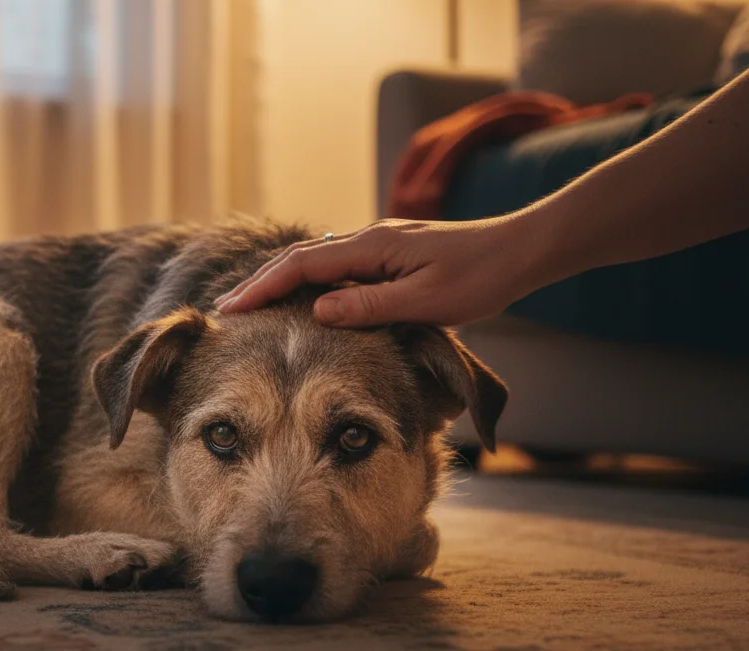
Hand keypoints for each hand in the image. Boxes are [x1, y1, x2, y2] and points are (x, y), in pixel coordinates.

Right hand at [214, 216, 544, 327]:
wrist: (521, 251)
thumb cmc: (480, 277)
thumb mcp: (426, 302)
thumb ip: (370, 307)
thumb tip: (318, 311)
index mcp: (373, 247)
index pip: (302, 266)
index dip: (263, 288)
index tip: (232, 310)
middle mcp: (370, 240)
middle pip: (301, 260)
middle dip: (261, 284)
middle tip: (227, 309)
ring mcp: (379, 247)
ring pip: (318, 263)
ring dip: (282, 283)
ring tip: (253, 308)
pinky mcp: (391, 257)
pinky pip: (338, 269)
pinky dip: (309, 283)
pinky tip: (303, 302)